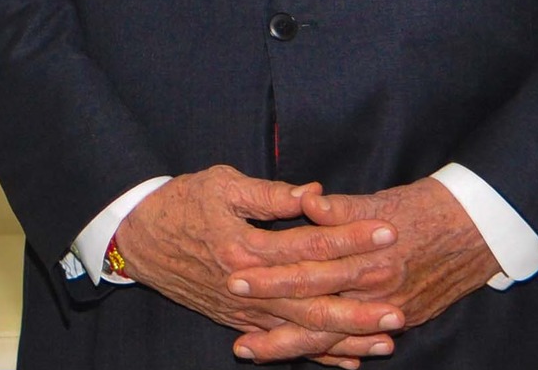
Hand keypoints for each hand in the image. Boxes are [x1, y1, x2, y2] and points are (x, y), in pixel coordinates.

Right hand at [114, 166, 403, 363]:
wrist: (136, 239)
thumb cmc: (179, 203)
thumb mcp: (221, 184)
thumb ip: (269, 194)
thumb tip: (314, 194)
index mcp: (246, 246)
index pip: (309, 244)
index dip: (350, 238)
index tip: (386, 232)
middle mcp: (248, 286)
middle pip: (313, 298)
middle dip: (360, 301)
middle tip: (401, 300)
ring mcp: (244, 309)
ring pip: (303, 329)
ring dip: (347, 334)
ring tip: (388, 336)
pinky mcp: (239, 321)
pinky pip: (284, 343)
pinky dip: (317, 353)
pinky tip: (350, 358)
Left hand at [228, 178, 499, 361]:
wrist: (477, 228)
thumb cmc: (422, 208)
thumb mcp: (379, 201)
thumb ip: (339, 208)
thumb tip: (306, 203)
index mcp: (366, 255)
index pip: (307, 269)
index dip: (270, 276)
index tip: (236, 277)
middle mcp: (377, 289)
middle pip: (316, 313)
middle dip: (274, 327)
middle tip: (237, 339)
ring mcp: (391, 310)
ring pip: (334, 336)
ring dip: (294, 347)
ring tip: (255, 351)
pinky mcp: (404, 318)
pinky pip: (361, 341)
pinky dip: (336, 353)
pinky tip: (311, 360)